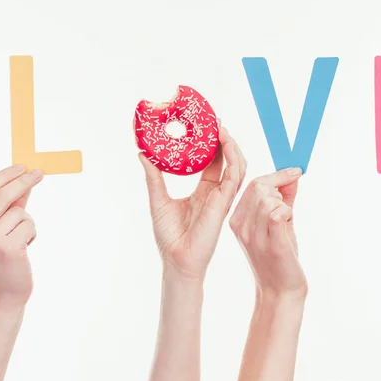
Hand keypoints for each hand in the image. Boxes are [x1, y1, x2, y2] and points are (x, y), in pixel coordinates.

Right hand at [0, 165, 42, 305]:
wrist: (4, 293)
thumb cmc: (3, 258)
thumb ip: (9, 205)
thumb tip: (24, 179)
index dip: (4, 176)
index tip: (22, 166)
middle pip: (1, 196)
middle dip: (23, 181)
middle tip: (39, 173)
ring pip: (20, 212)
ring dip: (28, 222)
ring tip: (21, 239)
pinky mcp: (8, 248)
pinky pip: (29, 225)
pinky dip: (32, 232)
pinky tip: (25, 248)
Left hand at [139, 127, 245, 279]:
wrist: (176, 259)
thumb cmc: (169, 235)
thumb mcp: (158, 198)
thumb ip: (154, 176)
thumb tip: (142, 153)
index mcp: (204, 191)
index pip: (213, 161)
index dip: (212, 143)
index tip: (206, 125)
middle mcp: (216, 192)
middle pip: (227, 160)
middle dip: (224, 139)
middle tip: (215, 120)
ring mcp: (223, 197)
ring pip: (237, 165)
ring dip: (231, 145)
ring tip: (221, 128)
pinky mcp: (224, 202)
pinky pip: (235, 176)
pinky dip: (233, 158)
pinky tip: (225, 144)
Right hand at [229, 168, 305, 298]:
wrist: (280, 291)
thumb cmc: (279, 258)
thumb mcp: (278, 223)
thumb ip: (284, 198)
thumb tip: (293, 174)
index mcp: (237, 219)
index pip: (252, 184)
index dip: (276, 175)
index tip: (295, 172)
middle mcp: (241, 226)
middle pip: (259, 187)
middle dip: (280, 190)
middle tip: (287, 208)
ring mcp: (254, 235)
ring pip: (269, 199)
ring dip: (284, 205)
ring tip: (286, 222)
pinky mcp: (271, 244)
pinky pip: (278, 213)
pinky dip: (288, 213)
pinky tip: (288, 224)